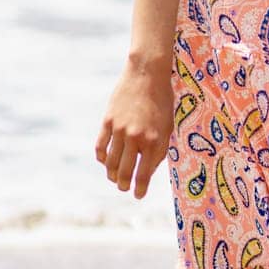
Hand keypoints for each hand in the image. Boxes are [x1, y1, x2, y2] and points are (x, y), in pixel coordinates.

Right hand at [94, 57, 175, 198]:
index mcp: (154, 140)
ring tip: (116, 178)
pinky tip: (106, 161)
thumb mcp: (167, 126)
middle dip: (124, 185)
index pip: (143, 174)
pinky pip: (101, 147)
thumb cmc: (162, 100)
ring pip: (111, 163)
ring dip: (112, 175)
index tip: (139, 195)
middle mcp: (136, 137)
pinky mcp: (108, 121)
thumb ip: (159, 148)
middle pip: (125, 173)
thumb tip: (148, 170)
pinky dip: (102, 158)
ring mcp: (120, 129)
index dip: (140, 188)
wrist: (147, 73)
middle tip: (125, 188)